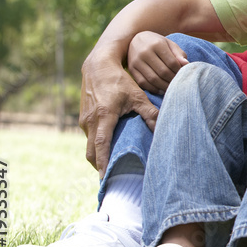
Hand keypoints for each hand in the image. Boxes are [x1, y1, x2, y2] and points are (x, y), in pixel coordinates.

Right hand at [79, 55, 159, 177]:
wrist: (97, 66)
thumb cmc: (119, 81)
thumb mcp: (137, 96)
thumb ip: (150, 113)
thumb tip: (163, 129)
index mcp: (103, 116)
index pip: (101, 146)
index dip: (103, 163)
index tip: (106, 178)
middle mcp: (90, 121)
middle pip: (91, 152)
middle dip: (100, 167)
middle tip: (111, 180)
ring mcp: (84, 120)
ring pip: (89, 146)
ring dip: (98, 157)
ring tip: (111, 169)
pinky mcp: (83, 118)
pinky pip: (88, 138)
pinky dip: (96, 147)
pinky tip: (107, 151)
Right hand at [127, 32, 187, 94]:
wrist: (135, 39)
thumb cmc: (156, 43)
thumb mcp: (169, 44)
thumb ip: (179, 54)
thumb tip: (186, 64)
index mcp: (157, 44)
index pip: (172, 62)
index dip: (179, 71)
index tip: (183, 76)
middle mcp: (145, 52)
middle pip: (163, 72)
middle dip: (172, 80)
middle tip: (178, 85)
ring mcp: (136, 61)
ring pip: (153, 79)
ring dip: (164, 86)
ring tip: (171, 88)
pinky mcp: (131, 69)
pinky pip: (143, 83)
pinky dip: (153, 88)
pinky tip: (161, 89)